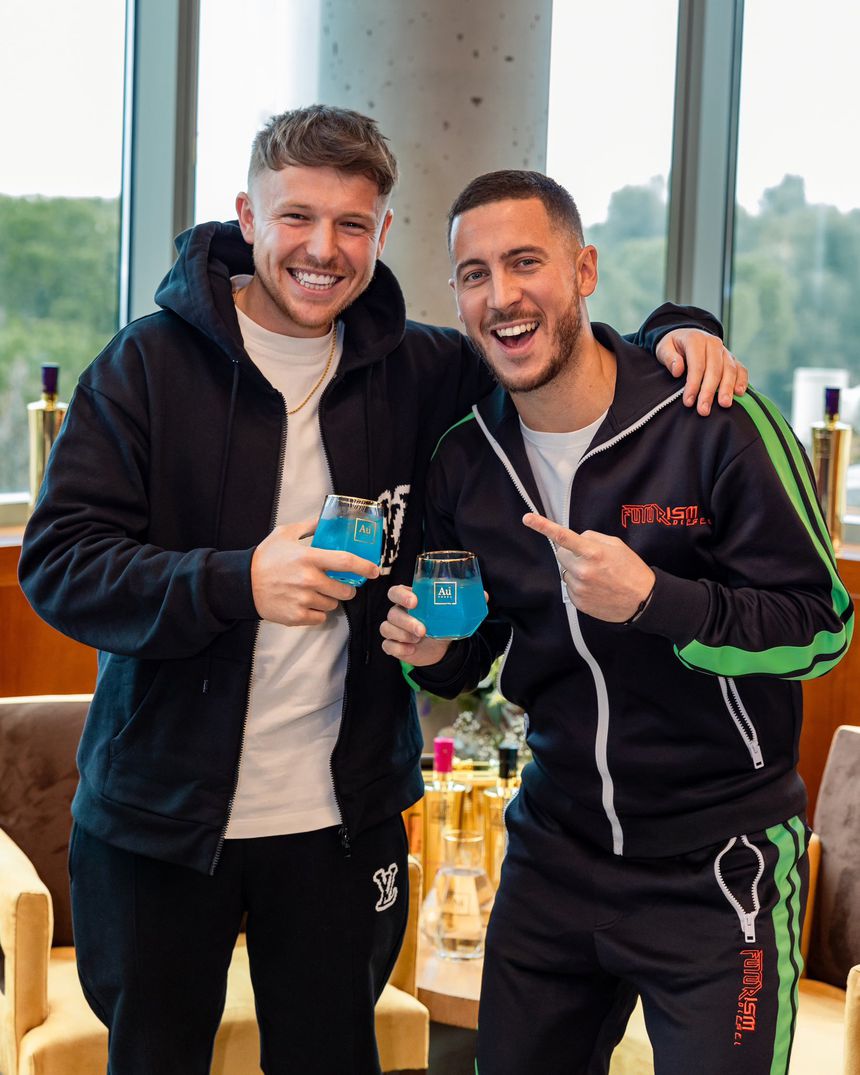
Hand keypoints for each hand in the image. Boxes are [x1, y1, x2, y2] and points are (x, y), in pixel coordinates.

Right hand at [251, 516, 379, 625]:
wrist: (242, 583)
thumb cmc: (265, 557)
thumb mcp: (285, 534)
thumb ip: (310, 527)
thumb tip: (329, 520)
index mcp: (308, 558)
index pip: (345, 562)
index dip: (364, 566)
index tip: (374, 571)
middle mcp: (308, 580)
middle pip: (344, 590)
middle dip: (347, 589)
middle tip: (340, 584)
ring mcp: (302, 600)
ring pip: (332, 605)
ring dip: (330, 600)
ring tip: (316, 592)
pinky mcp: (296, 616)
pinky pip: (320, 617)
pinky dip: (317, 612)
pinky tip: (306, 603)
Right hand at [380, 584, 453, 665]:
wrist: (439, 648)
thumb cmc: (440, 625)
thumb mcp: (447, 614)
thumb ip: (451, 604)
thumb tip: (470, 595)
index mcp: (407, 600)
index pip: (395, 592)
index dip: (401, 596)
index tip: (414, 602)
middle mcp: (397, 613)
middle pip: (392, 613)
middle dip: (407, 622)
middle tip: (422, 630)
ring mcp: (393, 629)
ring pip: (386, 628)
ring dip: (402, 635)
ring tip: (418, 640)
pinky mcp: (392, 645)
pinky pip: (387, 645)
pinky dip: (399, 648)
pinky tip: (411, 649)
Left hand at [523, 513, 654, 622]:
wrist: (642, 600)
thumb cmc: (631, 570)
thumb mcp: (616, 545)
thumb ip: (592, 539)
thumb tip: (576, 539)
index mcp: (593, 552)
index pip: (563, 536)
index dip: (542, 526)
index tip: (527, 518)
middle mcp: (583, 570)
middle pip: (561, 555)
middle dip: (571, 553)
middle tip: (590, 558)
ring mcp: (579, 588)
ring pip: (565, 572)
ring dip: (575, 570)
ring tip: (597, 576)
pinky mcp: (578, 602)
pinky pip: (570, 587)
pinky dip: (579, 585)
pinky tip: (596, 587)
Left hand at [656, 328, 748, 414]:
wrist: (685, 336)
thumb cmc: (673, 346)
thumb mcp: (663, 348)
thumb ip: (669, 358)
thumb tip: (677, 371)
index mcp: (696, 339)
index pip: (697, 365)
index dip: (694, 384)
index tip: (688, 402)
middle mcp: (713, 343)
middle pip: (714, 369)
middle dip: (709, 391)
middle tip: (704, 410)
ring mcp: (725, 351)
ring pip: (730, 369)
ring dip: (727, 388)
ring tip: (724, 405)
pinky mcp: (732, 358)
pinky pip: (740, 368)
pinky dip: (742, 380)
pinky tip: (739, 393)